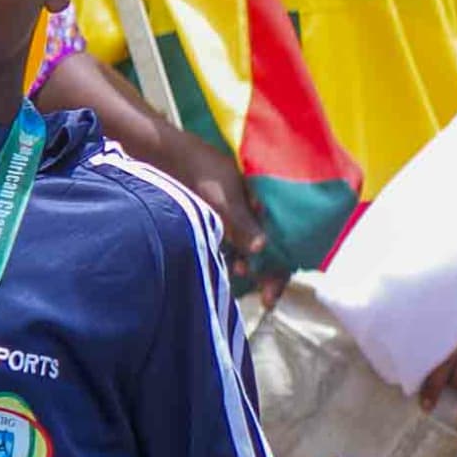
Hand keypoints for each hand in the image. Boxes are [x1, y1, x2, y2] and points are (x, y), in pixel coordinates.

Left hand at [156, 129, 277, 300]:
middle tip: (264, 299)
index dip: (282, 266)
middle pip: (273, 251)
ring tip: (237, 275)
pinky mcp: (222, 226)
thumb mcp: (225, 197)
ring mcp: (240, 221)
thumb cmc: (203, 170)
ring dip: (250, 269)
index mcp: (269, 202)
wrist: (169, 157)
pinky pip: (235, 250)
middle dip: (269, 274)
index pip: (286, 239)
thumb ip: (243, 223)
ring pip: (254, 253)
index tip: (271, 293)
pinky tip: (230, 271)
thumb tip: (261, 248)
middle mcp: (258, 214)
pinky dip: (235, 261)